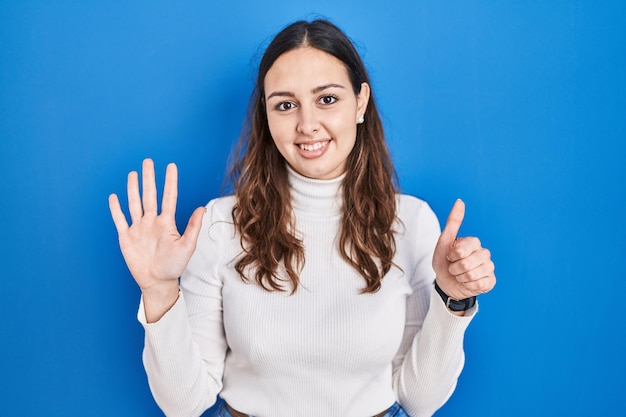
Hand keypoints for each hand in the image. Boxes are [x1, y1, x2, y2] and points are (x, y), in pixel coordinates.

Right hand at [108, 159, 204, 319]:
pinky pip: (119, 220)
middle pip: (149, 195)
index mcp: (166, 223)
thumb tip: (202, 208)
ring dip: (133, 188)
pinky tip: (114, 197)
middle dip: (148, 178)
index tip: (171, 166)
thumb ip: (193, 227)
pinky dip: (116, 209)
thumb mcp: (187, 247)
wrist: (157, 282)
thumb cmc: (174, 266)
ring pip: (134, 203)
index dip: (170, 182)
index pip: (168, 197)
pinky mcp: (126, 237)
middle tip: (148, 161)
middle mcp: (151, 222)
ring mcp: (138, 228)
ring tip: (133, 174)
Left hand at [432, 199, 495, 302]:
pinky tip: (467, 283)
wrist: (446, 283)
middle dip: (454, 268)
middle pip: (466, 263)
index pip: (462, 249)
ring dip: (460, 277)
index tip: (450, 256)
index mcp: (474, 242)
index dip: (452, 255)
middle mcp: (484, 253)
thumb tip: (460, 201)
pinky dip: (468, 285)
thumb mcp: (444, 242)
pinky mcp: (490, 281)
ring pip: (472, 275)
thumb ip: (453, 222)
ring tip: (460, 275)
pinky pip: (479, 284)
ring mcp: (489, 268)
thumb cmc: (444, 262)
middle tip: (454, 267)